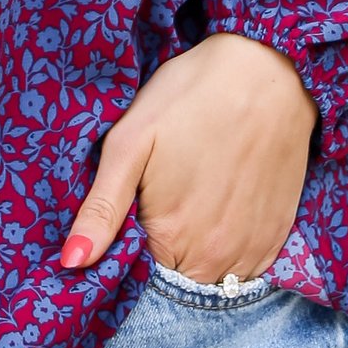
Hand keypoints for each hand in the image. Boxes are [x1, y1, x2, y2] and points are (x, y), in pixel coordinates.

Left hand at [59, 31, 317, 282]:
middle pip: (174, 277)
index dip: (128, 246)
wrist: (266, 70)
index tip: (133, 209)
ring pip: (210, 277)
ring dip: (197, 251)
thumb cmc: (190, 97)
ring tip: (195, 193)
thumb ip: (101, 209)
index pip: (136, 275)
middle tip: (165, 193)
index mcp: (170, 239)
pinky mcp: (277, 238)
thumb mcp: (130, 142)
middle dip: (161, 250)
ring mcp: (252, 251)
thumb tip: (70, 263)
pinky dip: (229, 246)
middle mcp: (215, 259)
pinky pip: (245, 266)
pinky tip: (223, 200)